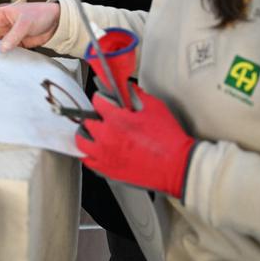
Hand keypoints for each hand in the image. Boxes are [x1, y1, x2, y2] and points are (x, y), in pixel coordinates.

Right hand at [0, 2, 60, 51]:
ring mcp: (9, 34)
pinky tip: (5, 59)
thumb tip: (2, 47)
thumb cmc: (40, 13)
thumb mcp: (25, 22)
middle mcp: (3, 24)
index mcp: (1, 14)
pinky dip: (6, 55)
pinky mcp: (16, 43)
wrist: (56, 22)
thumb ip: (13, 36)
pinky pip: (7, 50)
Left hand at [76, 83, 197, 198]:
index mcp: (117, 120)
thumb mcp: (155, 108)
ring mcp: (105, 155)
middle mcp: (106, 137)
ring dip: (86, 135)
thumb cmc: (169, 140)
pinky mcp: (109, 171)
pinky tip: (96, 150)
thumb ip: (137, 95)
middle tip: (103, 118)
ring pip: (81, 142)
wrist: (178, 167)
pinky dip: (89, 154)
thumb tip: (128, 89)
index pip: (97, 102)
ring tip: (95, 133)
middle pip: (87, 121)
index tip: (105, 101)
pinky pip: (88, 161)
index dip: (102, 99)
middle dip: (95, 117)